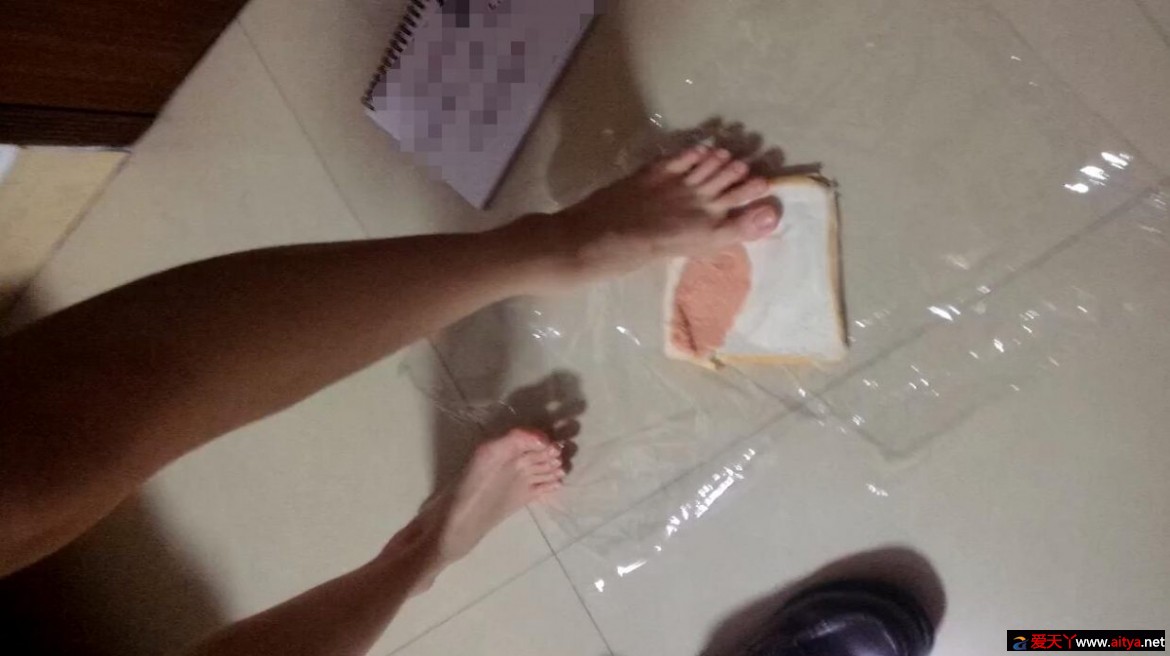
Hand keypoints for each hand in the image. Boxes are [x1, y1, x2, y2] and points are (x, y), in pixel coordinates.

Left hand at [554, 145, 779, 279]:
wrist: (583, 245)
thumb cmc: (621, 262)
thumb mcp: (667, 255)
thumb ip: (703, 239)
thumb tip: (735, 226)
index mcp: (697, 236)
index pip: (735, 224)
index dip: (754, 213)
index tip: (771, 205)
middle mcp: (692, 209)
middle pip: (727, 191)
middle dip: (746, 183)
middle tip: (762, 174)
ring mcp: (673, 189)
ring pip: (709, 172)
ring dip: (725, 165)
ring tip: (738, 158)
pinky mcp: (652, 175)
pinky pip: (682, 159)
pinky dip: (697, 153)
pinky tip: (707, 148)